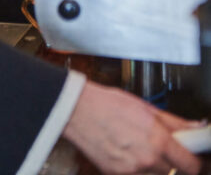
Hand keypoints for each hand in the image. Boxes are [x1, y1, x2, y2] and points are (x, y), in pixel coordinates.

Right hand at [62, 80, 201, 174]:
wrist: (77, 111)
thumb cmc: (107, 104)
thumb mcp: (144, 107)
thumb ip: (173, 121)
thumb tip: (195, 127)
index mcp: (157, 139)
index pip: (190, 164)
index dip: (193, 160)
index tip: (191, 155)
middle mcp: (146, 158)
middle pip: (172, 169)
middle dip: (168, 157)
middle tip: (157, 142)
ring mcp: (131, 169)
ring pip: (153, 172)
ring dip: (150, 161)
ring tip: (135, 142)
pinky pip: (135, 173)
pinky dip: (133, 164)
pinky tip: (124, 147)